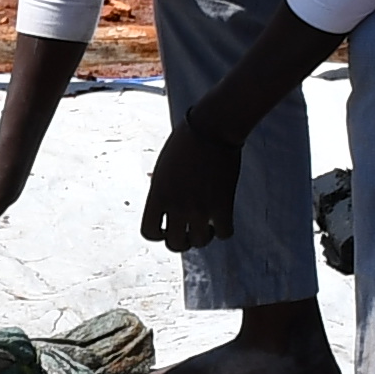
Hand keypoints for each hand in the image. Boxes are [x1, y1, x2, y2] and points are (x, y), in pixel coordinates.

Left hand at [139, 116, 244, 255]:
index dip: (159, 234)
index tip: (167, 227)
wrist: (211, 128)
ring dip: (203, 236)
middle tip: (189, 229)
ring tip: (207, 224)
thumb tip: (159, 200)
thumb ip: (160, 189)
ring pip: (200, 242)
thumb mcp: (163, 166)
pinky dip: (224, 230)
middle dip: (182, 239)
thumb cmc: (185, 141)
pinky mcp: (223, 205)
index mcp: (157, 195)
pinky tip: (223, 219)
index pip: (149, 233)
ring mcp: (200, 208)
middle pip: (175, 244)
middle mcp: (176, 206)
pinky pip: (225, 233)